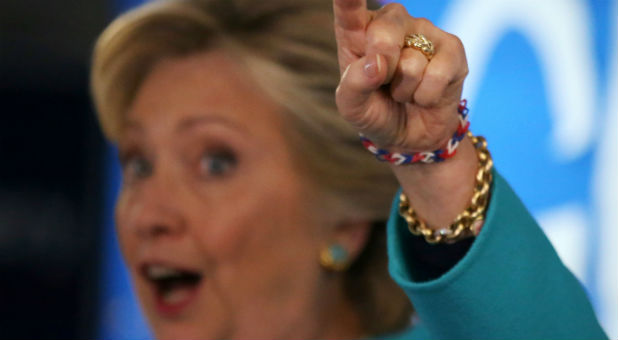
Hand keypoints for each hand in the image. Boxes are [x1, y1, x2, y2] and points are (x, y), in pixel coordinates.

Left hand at [333, 0, 467, 152]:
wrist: (409, 136)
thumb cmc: (375, 111)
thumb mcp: (352, 107)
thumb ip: (354, 85)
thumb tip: (376, 65)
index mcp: (358, 32)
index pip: (349, 10)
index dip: (349, 0)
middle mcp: (391, 23)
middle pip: (383, 33)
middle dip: (382, 69)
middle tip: (384, 83)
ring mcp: (424, 32)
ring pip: (410, 63)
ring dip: (404, 91)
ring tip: (404, 91)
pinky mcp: (452, 49)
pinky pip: (437, 75)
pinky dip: (426, 96)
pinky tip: (424, 95)